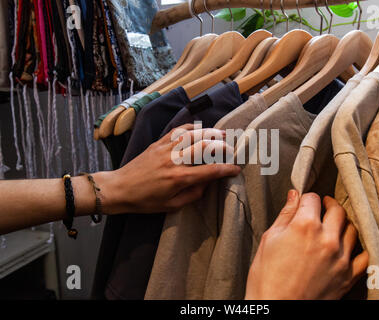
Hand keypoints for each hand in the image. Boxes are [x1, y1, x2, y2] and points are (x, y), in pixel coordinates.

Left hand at [94, 124, 240, 214]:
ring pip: (192, 135)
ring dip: (209, 132)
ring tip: (221, 134)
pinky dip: (190, 128)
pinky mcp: (157, 143)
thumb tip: (206, 184)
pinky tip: (198, 128)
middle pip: (204, 147)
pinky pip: (177, 131)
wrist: (119, 189)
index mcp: (179, 178)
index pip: (210, 171)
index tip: (236, 169)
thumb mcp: (171, 206)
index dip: (226, 169)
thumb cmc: (144, 201)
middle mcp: (174, 160)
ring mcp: (165, 149)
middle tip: (231, 150)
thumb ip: (192, 195)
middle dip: (221, 147)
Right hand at [245, 191, 368, 299]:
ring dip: (342, 224)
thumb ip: (285, 215)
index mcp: (305, 226)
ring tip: (333, 227)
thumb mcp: (270, 239)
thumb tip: (294, 196)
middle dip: (328, 205)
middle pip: (337, 210)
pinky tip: (347, 248)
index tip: (303, 204)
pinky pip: (363, 256)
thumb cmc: (266, 276)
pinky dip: (356, 249)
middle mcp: (326, 238)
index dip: (306, 200)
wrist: (276, 308)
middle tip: (322, 208)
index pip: (313, 199)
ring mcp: (340, 258)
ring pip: (352, 229)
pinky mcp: (348, 276)